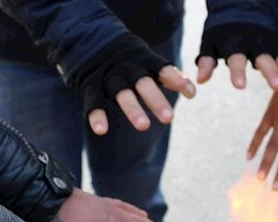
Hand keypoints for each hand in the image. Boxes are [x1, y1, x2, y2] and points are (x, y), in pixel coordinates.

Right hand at [68, 34, 196, 135]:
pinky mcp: (90, 84)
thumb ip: (165, 75)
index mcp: (143, 60)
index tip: (191, 94)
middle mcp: (127, 68)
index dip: (177, 80)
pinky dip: (96, 115)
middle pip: (143, 84)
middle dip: (156, 100)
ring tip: (144, 126)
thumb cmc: (126, 57)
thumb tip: (192, 91)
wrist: (86, 35)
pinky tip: (101, 130)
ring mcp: (108, 76)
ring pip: (121, 93)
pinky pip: (93, 101)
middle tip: (169, 119)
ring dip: (133, 109)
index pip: (163, 69)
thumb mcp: (145, 59)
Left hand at [196, 23, 277, 90]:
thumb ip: (206, 61)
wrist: (241, 5)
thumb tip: (199, 80)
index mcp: (235, 42)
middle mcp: (255, 41)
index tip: (240, 86)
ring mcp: (270, 41)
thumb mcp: (210, 42)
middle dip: (271, 72)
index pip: (236, 58)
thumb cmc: (223, 31)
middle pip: (264, 58)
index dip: (238, 71)